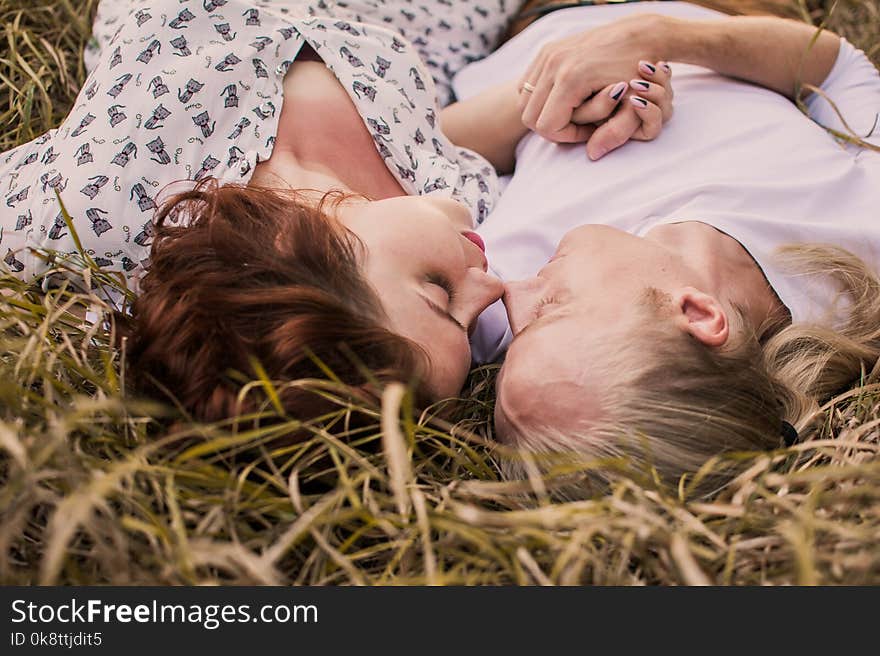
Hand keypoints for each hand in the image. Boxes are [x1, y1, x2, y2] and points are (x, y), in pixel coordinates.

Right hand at [517, 15, 671, 152]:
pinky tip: (565, 97)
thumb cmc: (641, 74)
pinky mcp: (547, 50)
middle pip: (530, 117)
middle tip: (580, 123)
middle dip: (553, 127)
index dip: (565, 136)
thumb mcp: (634, 107)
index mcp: (571, 78)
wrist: (642, 35)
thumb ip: (614, 133)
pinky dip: (541, 98)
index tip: (589, 130)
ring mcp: (548, 54)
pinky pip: (528, 85)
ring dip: (545, 113)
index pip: (546, 127)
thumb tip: (593, 155)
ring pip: (525, 102)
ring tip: (574, 110)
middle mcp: (554, 63)